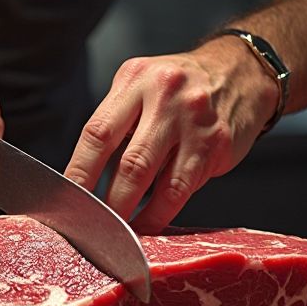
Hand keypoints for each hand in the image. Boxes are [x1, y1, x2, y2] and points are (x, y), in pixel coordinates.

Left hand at [63, 38, 278, 233]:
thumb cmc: (179, 88)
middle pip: (128, 162)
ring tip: (116, 232)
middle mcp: (165, 96)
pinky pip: (181, 189)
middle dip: (106, 202)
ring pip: (155, 180)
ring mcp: (194, 121)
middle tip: (90, 225)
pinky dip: (160, 213)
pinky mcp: (217, 145)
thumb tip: (87, 178)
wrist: (240, 73)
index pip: (98, 132)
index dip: (79, 171)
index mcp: (136, 79)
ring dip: (132, 214)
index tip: (66, 198)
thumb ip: (119, 124)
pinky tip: (147, 223)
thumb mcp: (142, 87)